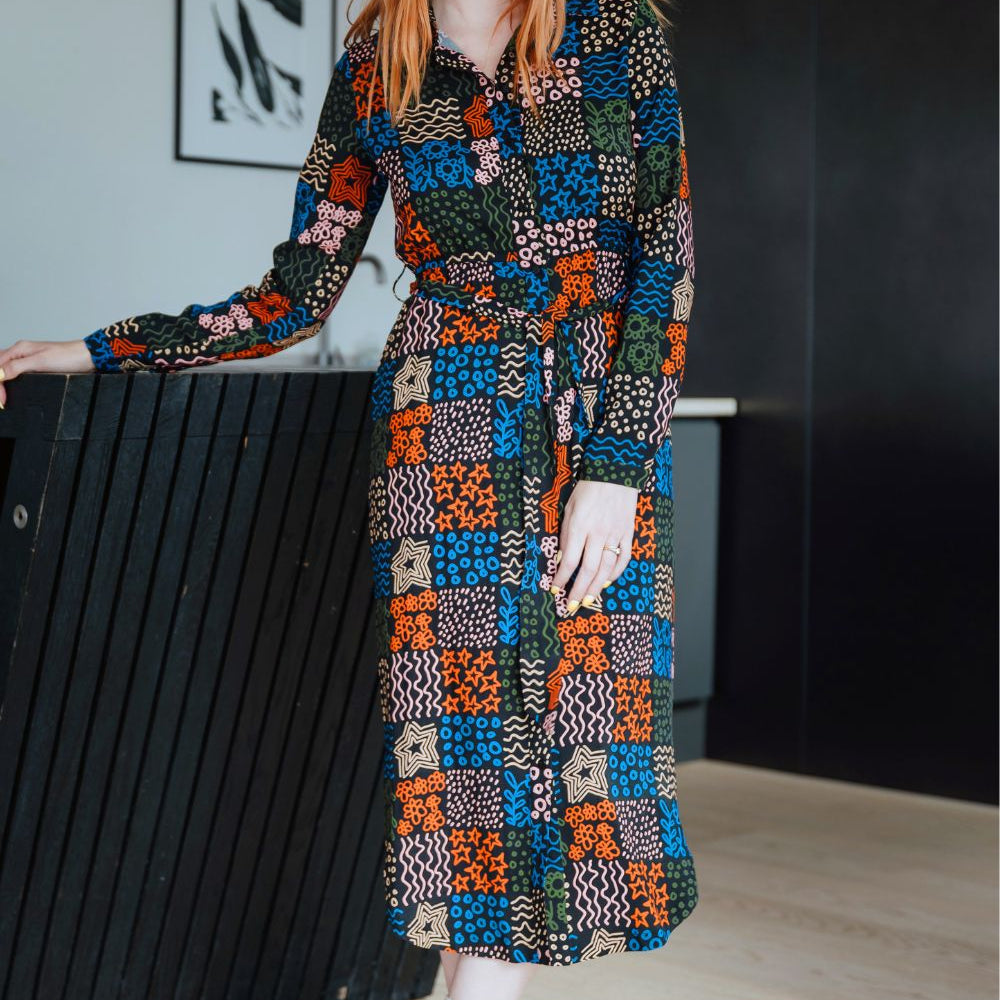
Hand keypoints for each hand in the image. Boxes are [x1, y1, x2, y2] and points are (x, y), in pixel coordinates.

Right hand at [0, 339, 95, 407]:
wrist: (88, 357)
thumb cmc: (69, 357)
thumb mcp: (41, 362)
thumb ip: (18, 367)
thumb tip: (0, 374)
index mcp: (19, 349)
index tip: (2, 401)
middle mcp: (21, 352)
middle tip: (2, 401)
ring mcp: (28, 358)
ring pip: (6, 368)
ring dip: (2, 381)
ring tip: (3, 395)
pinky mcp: (37, 365)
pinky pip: (17, 371)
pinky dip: (12, 380)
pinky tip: (13, 387)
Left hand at [549, 478, 637, 611]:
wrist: (615, 473)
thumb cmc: (587, 490)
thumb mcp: (568, 509)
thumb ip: (566, 534)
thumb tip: (562, 560)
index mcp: (580, 526)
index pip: (569, 560)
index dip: (561, 579)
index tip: (554, 590)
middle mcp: (598, 533)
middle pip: (588, 570)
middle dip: (578, 591)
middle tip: (571, 607)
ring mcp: (615, 534)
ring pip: (606, 569)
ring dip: (596, 588)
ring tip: (587, 601)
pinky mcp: (628, 533)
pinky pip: (623, 558)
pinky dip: (615, 573)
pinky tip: (606, 582)